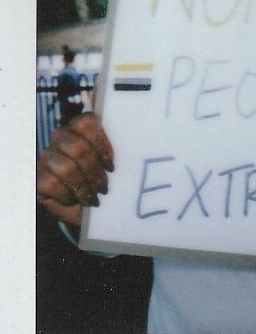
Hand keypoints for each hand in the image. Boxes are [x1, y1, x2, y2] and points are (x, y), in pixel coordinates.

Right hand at [36, 112, 113, 227]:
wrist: (90, 210)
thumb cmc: (105, 181)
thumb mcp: (116, 164)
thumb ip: (123, 144)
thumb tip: (138, 131)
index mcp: (81, 127)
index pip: (87, 122)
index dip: (101, 145)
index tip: (112, 167)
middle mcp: (61, 137)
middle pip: (77, 147)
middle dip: (94, 171)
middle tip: (104, 187)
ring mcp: (47, 156)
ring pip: (66, 167)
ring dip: (84, 186)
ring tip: (94, 197)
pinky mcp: (39, 177)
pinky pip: (52, 184)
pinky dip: (68, 196)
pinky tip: (76, 200)